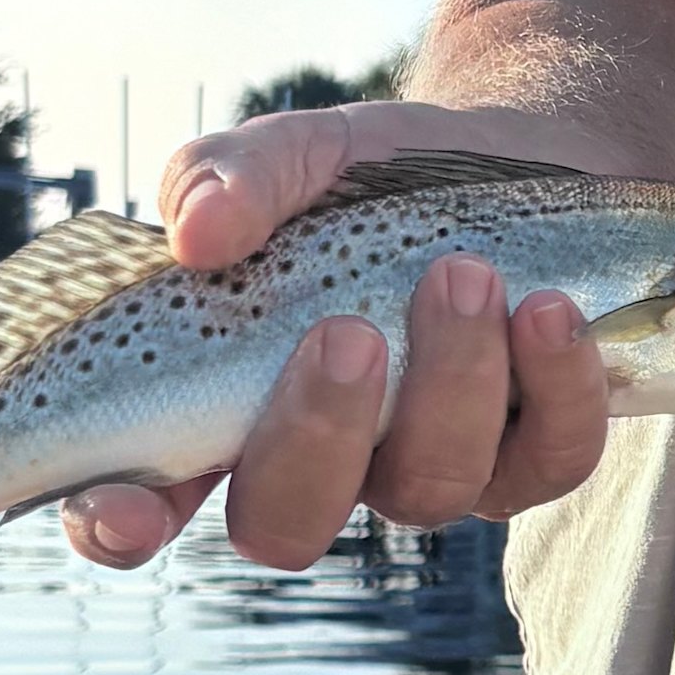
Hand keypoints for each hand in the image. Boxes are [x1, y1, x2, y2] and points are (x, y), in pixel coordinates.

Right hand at [60, 98, 613, 573]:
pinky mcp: (531, 452)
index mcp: (222, 401)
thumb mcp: (297, 152)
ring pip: (426, 490)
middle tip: (346, 332)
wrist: (520, 153)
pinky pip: (547, 462)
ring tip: (467, 271)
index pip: (140, 498)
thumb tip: (197, 234)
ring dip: (448, 384)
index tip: (124, 504)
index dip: (122, 522)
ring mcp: (424, 465)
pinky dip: (552, 388)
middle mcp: (318, 457)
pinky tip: (547, 309)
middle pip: (287, 523)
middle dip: (314, 437)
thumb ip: (230, 177)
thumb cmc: (376, 174)